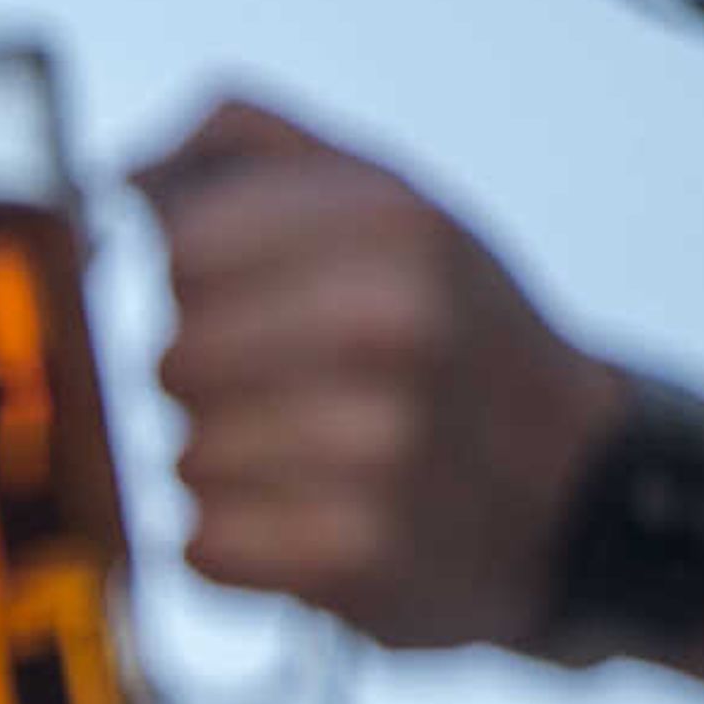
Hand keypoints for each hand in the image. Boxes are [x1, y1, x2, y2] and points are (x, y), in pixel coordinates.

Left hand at [132, 95, 628, 653]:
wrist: (581, 487)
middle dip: (207, 381)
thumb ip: (242, 147)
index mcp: (394, 228)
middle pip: (169, 358)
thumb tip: (122, 174)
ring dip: (222, 466)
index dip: (194, 283)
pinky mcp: (349, 557)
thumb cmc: (455, 333)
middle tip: (286, 392)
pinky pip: (201, 543)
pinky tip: (303, 519)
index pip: (181, 249)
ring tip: (307, 458)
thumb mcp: (383, 196)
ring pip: (179, 456)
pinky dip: (233, 541)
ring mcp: (374, 449)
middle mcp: (388, 330)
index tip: (248, 301)